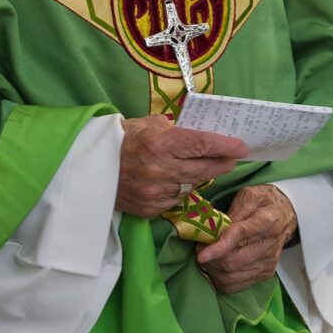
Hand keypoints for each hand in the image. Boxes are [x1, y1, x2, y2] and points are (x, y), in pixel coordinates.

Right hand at [117, 115, 246, 216]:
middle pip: (204, 169)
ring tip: (205, 168)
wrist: (90, 166)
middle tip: (232, 158)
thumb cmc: (122, 139)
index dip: (226, 146)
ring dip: (201, 177)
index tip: (242, 146)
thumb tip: (200, 133)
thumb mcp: (148, 124)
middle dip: (222, 163)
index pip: (203, 144)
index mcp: (160, 143)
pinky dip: (179, 190)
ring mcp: (156, 192)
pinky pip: (175, 200)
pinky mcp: (150, 209)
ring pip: (192, 187)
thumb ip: (175, 129)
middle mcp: (160, 170)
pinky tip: (176, 181)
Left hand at [196, 185, 296, 293]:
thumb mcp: (250, 196)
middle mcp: (269, 245)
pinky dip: (220, 279)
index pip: (240, 236)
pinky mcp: (265, 274)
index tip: (201, 255)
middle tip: (199, 248)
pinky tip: (216, 267)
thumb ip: (234, 210)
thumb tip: (218, 228)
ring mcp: (268, 263)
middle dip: (210, 259)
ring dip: (213, 269)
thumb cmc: (263, 203)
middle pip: (233, 261)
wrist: (286, 215)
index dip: (219, 248)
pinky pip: (236, 286)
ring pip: (232, 276)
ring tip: (207, 257)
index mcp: (266, 221)